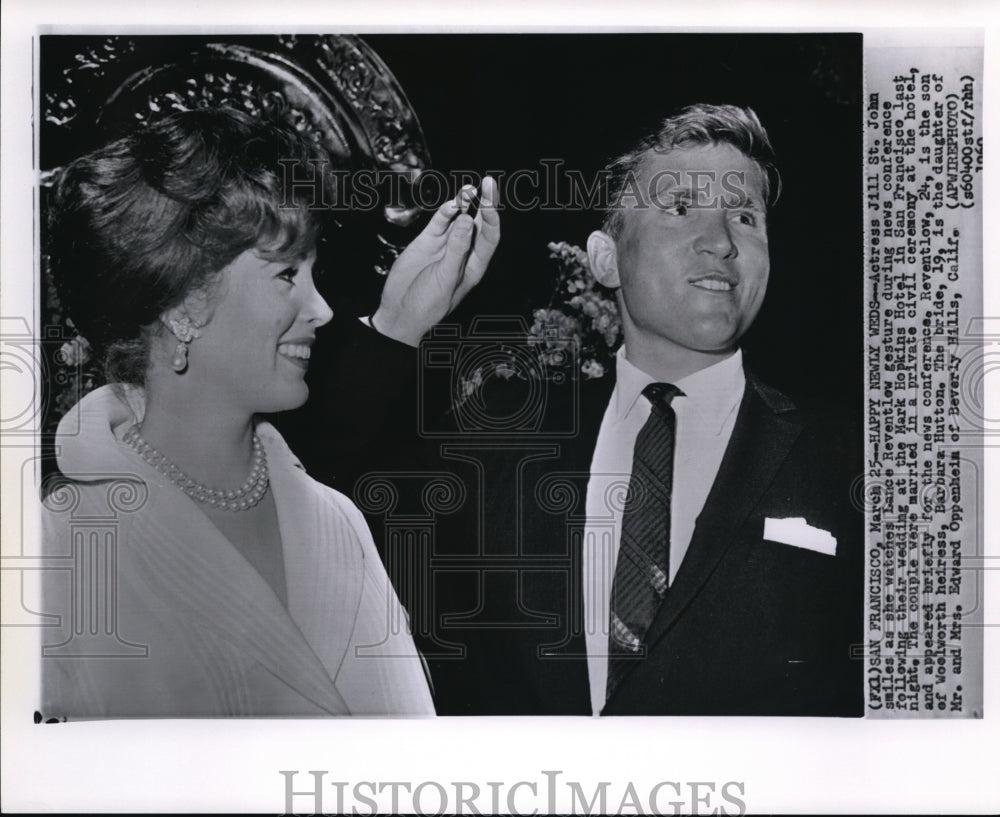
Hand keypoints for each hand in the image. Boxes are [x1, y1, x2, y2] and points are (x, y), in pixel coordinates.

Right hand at [371, 176, 499, 345]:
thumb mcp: (445, 278)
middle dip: (485, 203)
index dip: (492, 218)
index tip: (490, 202)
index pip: (489, 237)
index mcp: (474, 266)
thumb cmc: (428, 304)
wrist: (400, 311)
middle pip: (479, 223)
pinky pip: (440, 223)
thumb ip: (456, 249)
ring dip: (464, 203)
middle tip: (488, 183)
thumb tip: (467, 220)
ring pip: (459, 218)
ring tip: (468, 189)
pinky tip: (450, 204)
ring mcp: (445, 246)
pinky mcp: (427, 242)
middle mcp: (463, 253)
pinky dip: (445, 212)